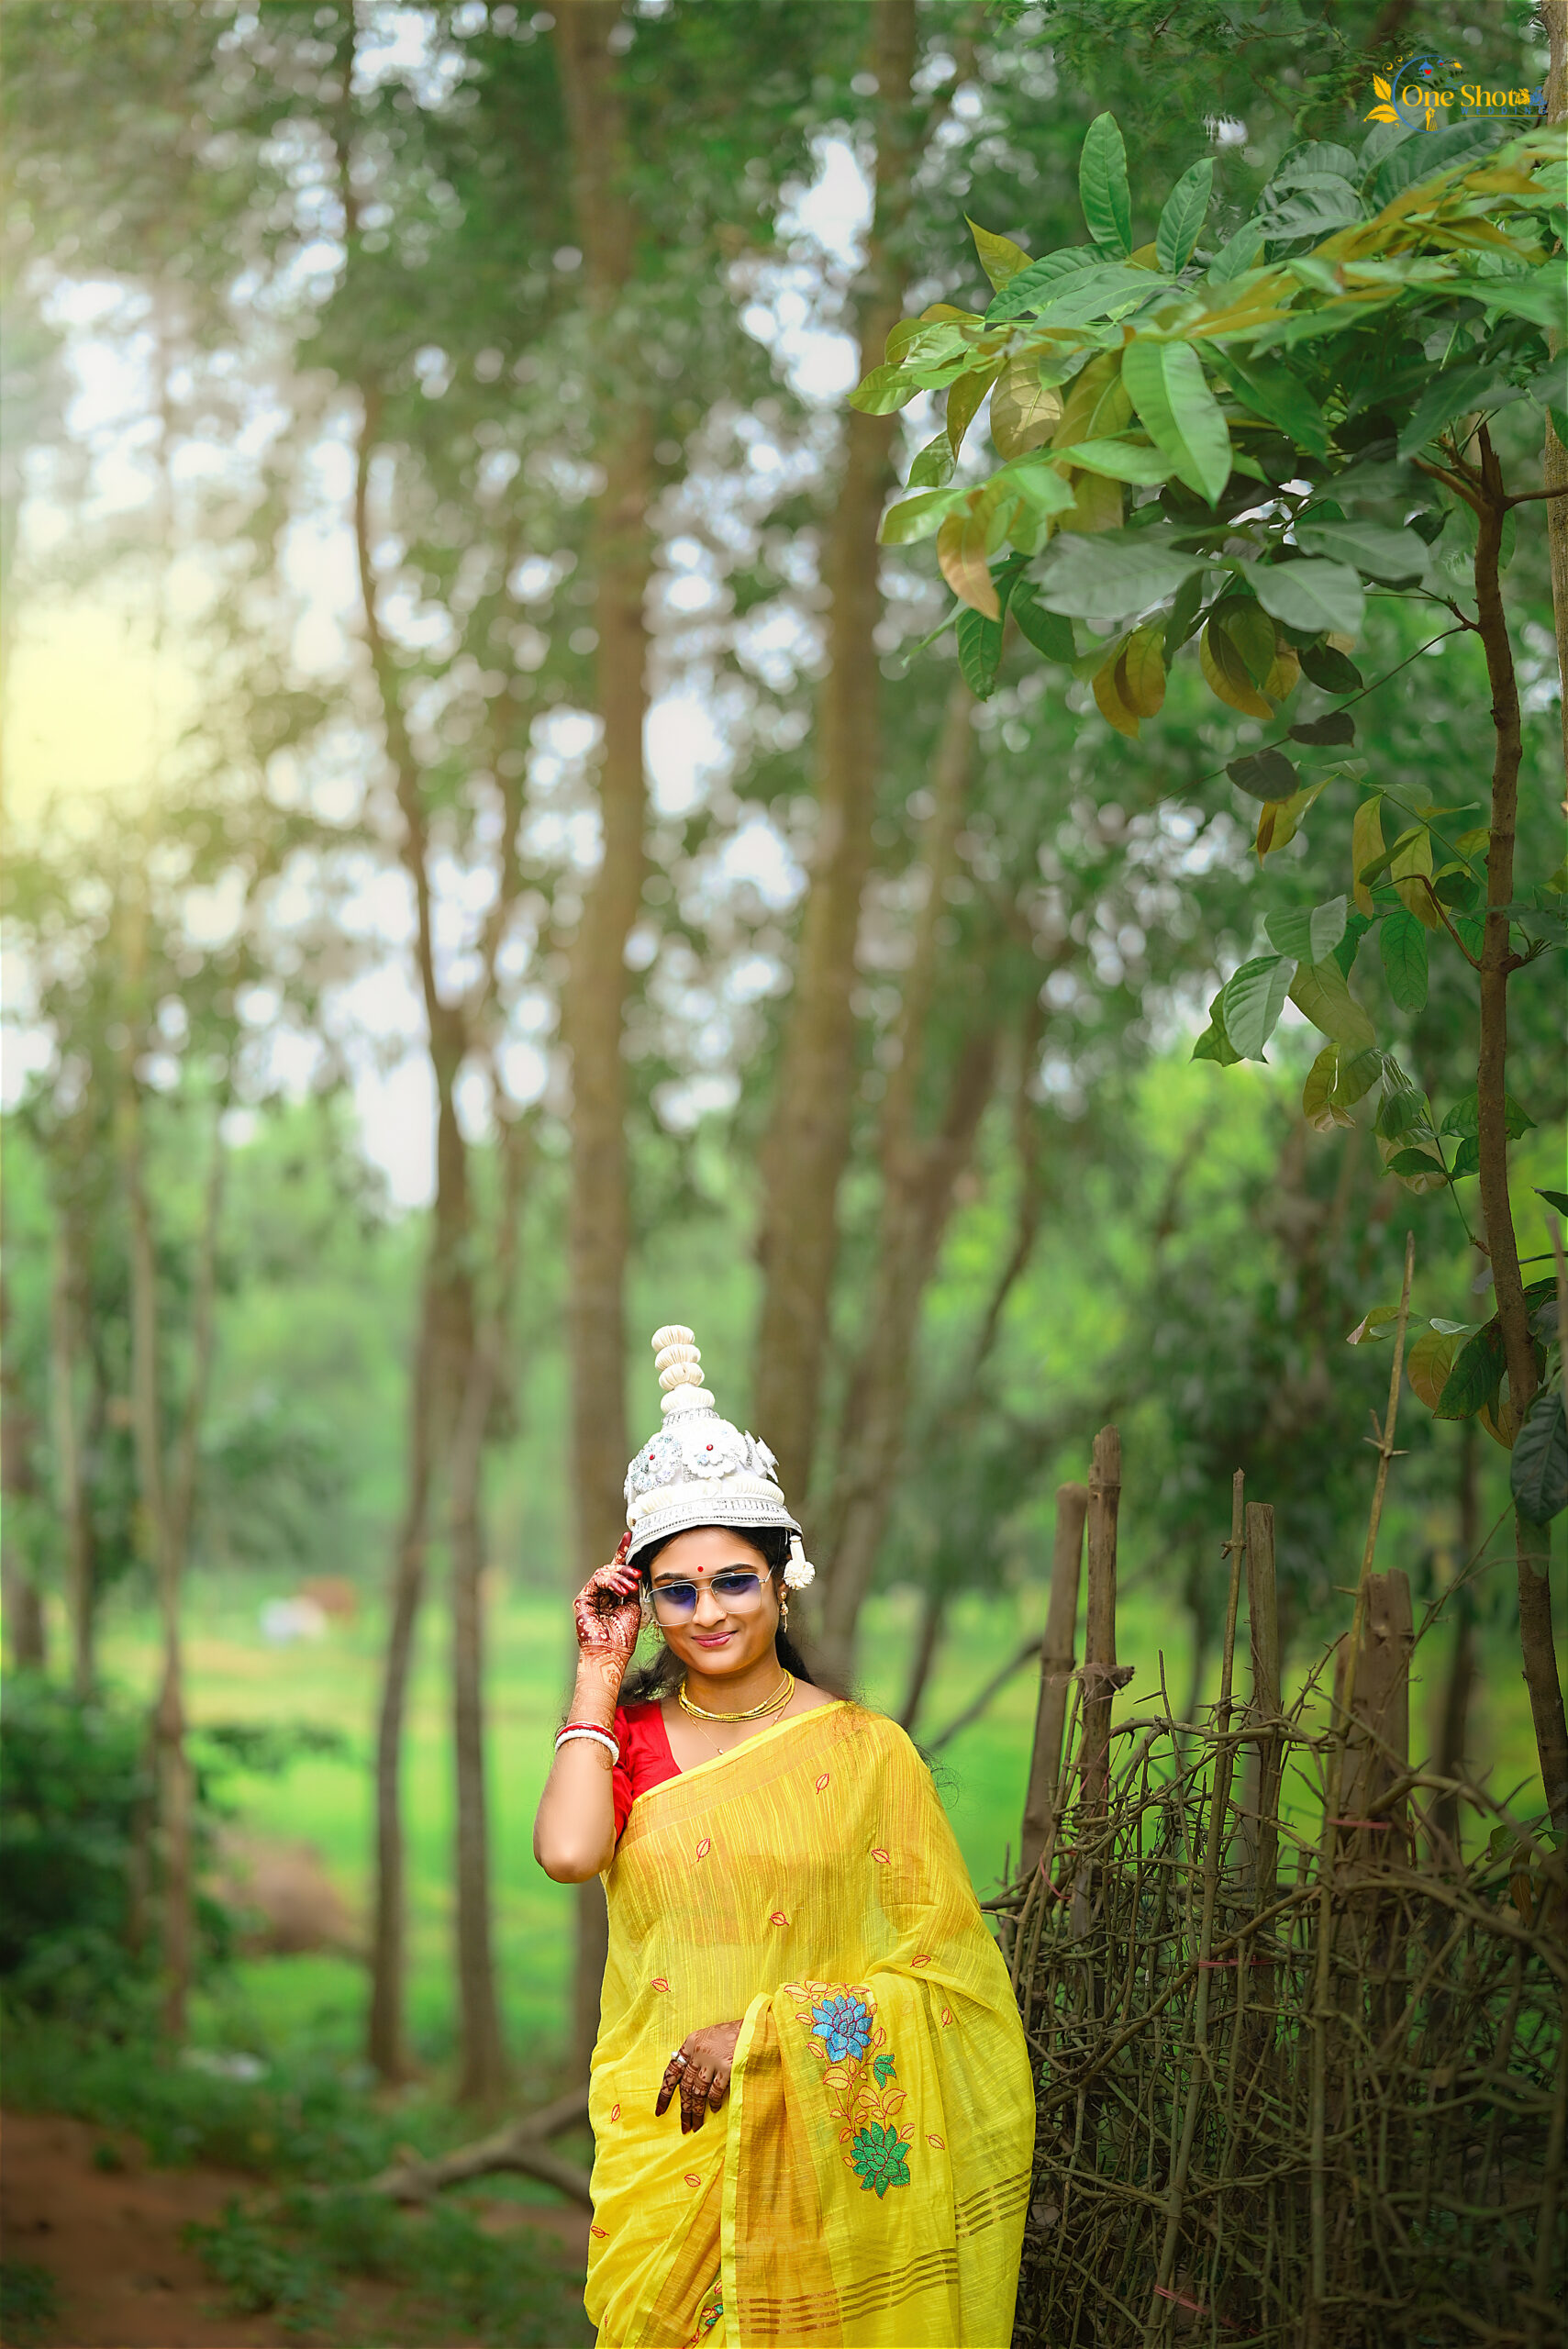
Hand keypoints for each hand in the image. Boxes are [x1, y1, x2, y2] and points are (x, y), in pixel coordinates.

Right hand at [572, 1535, 640, 1673]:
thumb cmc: (623, 1635)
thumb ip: (632, 1588)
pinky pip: (597, 1581)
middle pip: (611, 1568)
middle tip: (636, 1574)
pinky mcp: (582, 1599)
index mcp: (613, 1595)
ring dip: (620, 1576)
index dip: (622, 1552)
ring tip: (630, 1587)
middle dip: (625, 1568)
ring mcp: (590, 1595)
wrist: (612, 1652)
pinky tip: (621, 1590)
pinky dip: (610, 1582)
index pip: (617, 1570)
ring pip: (604, 1572)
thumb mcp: (634, 1606)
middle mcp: (600, 1593)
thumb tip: (636, 1572)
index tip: (629, 1535)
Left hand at [656, 2021, 742, 2133]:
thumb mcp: (708, 2037)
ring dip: (696, 2111)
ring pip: (698, 2092)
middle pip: (685, 2087)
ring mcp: (712, 2061)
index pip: (671, 2071)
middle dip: (683, 2109)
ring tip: (696, 2125)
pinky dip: (713, 2103)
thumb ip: (696, 2054)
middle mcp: (698, 2053)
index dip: (664, 2093)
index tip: (659, 2111)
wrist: (753, 2027)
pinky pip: (715, 2091)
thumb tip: (685, 2077)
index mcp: (691, 2043)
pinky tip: (713, 2110)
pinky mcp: (726, 2068)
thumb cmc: (731, 2034)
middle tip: (684, 2126)